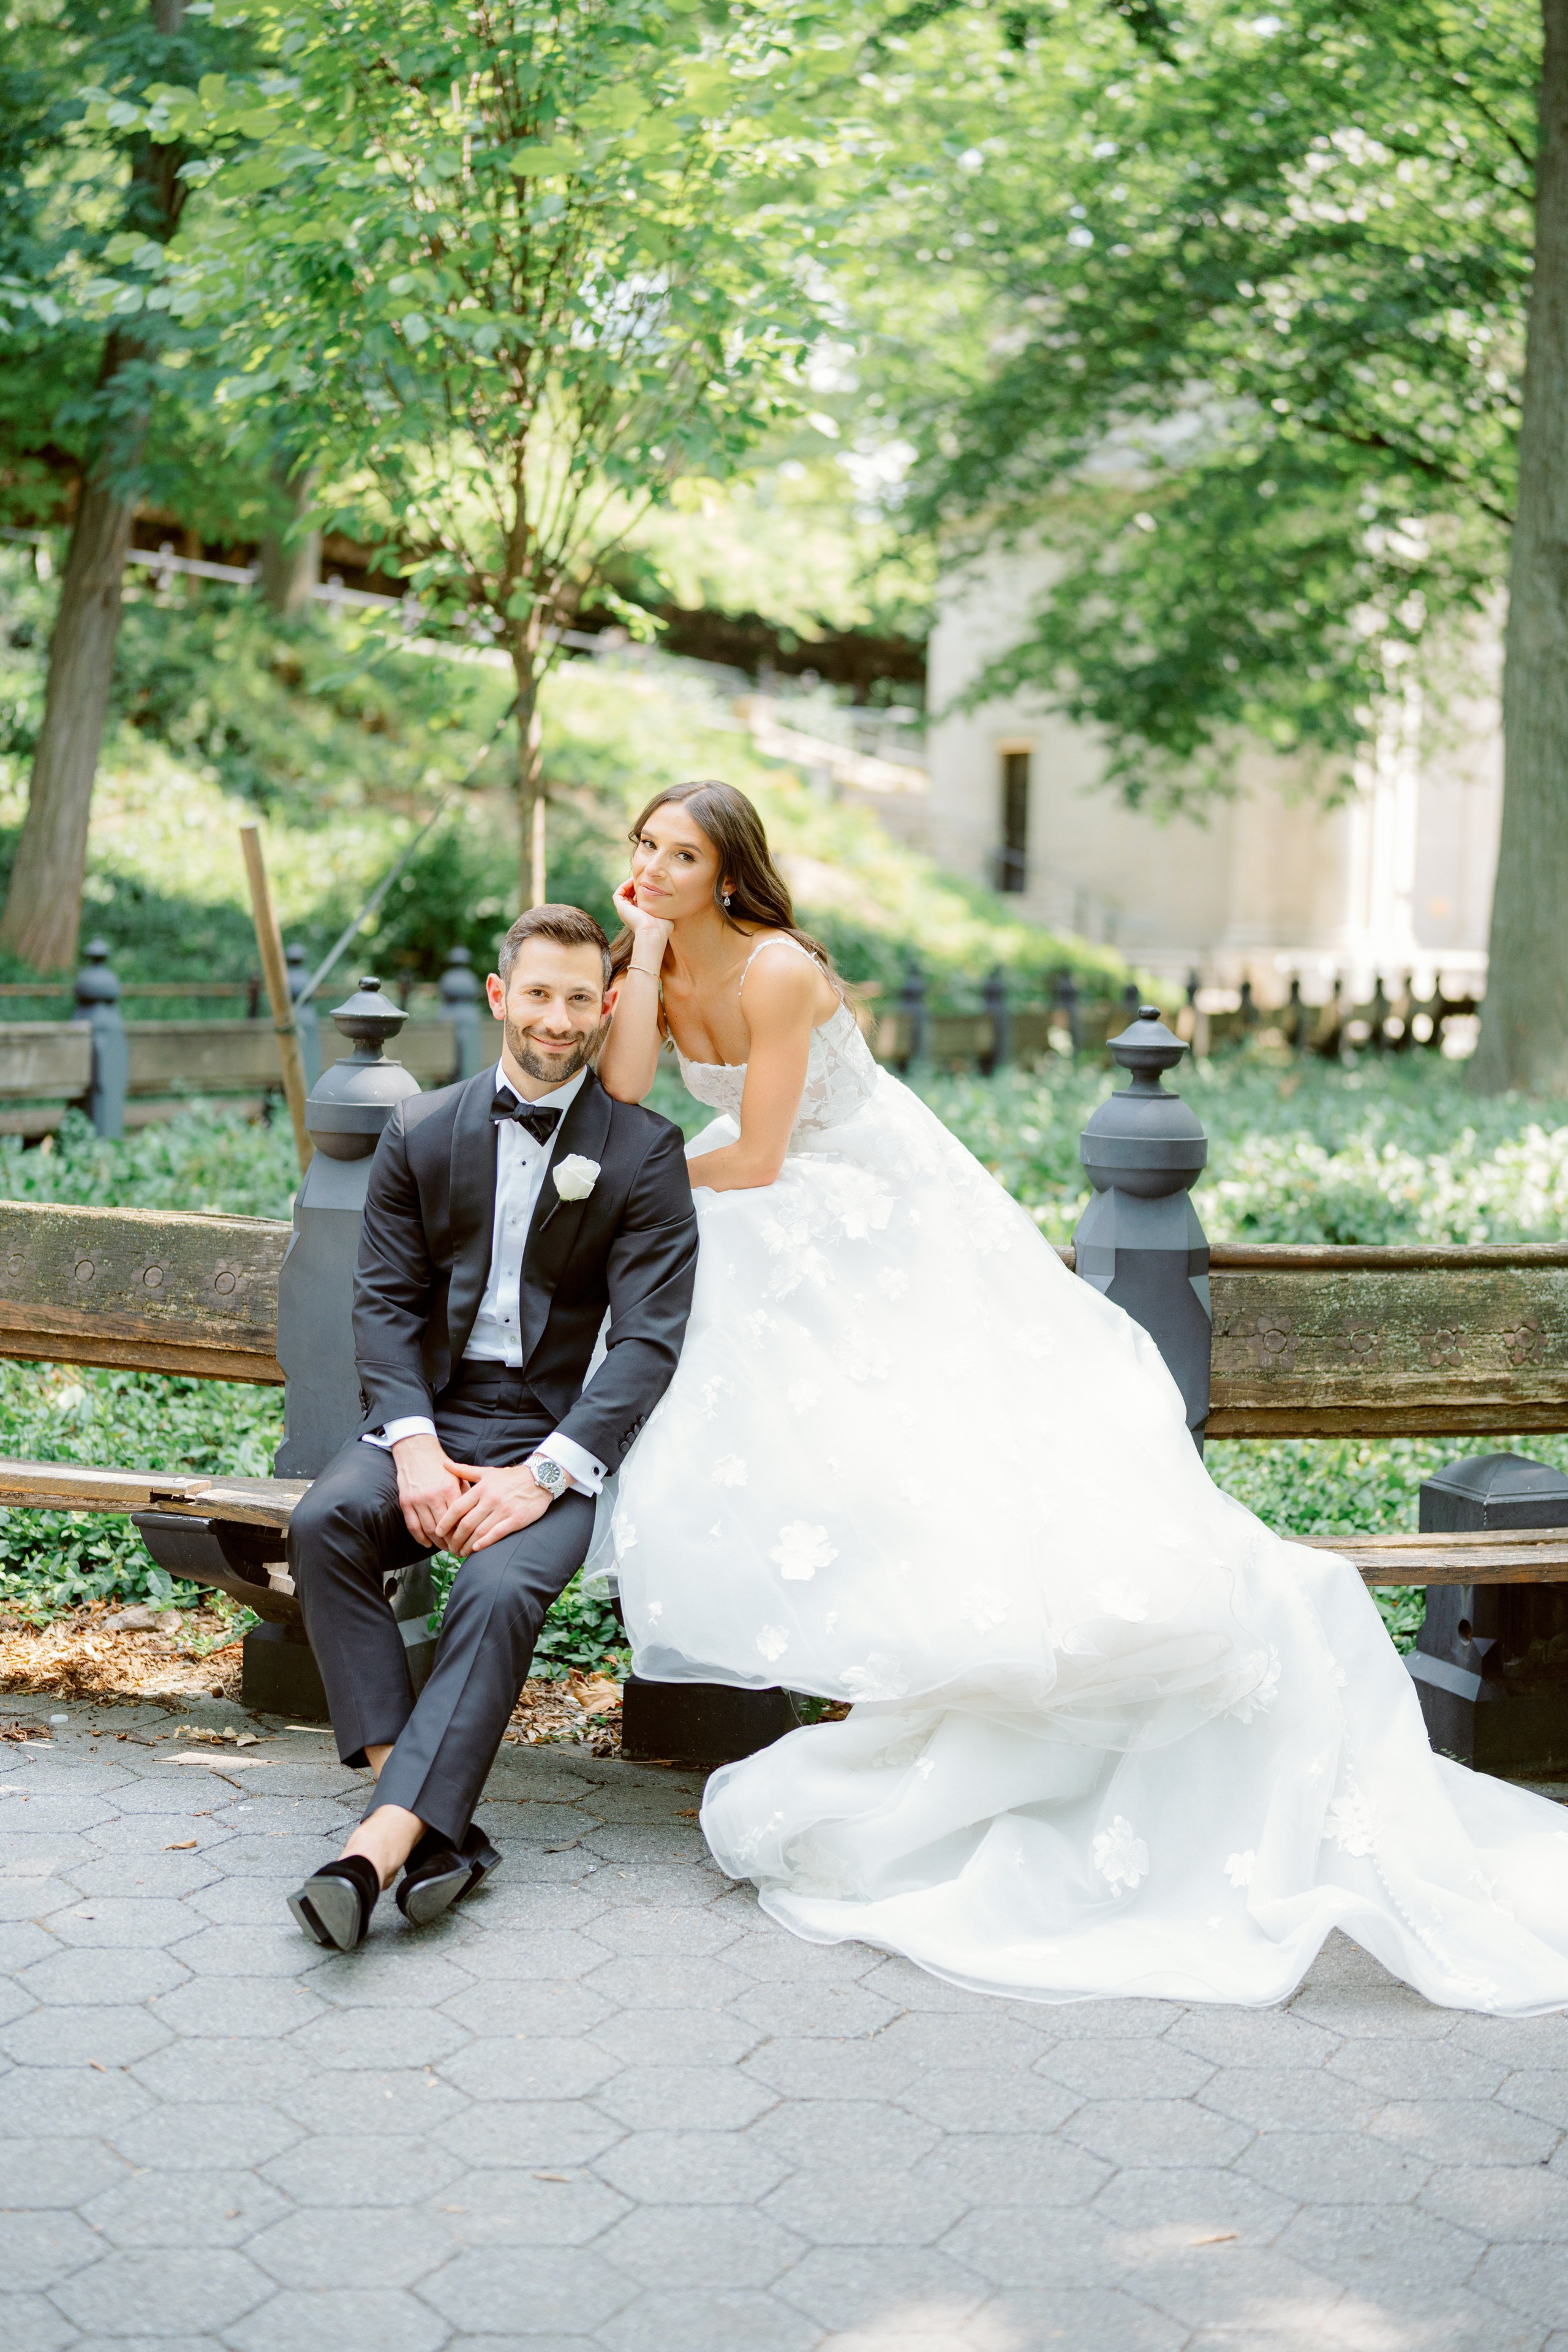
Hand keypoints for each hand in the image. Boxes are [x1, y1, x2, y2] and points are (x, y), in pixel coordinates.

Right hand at [391, 1433, 465, 1547]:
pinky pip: (413, 1527)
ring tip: (446, 1548)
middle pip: (444, 1528)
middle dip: (453, 1542)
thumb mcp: (457, 1476)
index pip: (459, 1519)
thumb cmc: (440, 1465)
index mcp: (449, 1489)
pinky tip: (428, 1544)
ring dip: (438, 1543)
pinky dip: (420, 1539)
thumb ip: (465, 1495)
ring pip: (429, 1530)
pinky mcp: (406, 1503)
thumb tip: (475, 1515)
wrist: (416, 1452)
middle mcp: (433, 1496)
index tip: (470, 1541)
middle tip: (459, 1550)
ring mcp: (418, 1501)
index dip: (464, 1533)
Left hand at [435, 1461, 552, 1557]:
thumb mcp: (487, 1471)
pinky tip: (476, 1549)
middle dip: (455, 1539)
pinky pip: (497, 1533)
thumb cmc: (510, 1477)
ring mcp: (503, 1510)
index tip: (439, 1532)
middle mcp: (490, 1499)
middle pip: (466, 1524)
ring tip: (461, 1552)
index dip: (445, 1522)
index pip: (457, 1508)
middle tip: (450, 1548)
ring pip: (480, 1531)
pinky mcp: (516, 1519)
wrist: (540, 1478)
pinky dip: (485, 1543)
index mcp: (481, 1488)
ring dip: (467, 1545)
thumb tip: (444, 1464)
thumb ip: (464, 1470)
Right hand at [613, 878, 672, 959]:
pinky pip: (618, 894)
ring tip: (639, 878)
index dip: (644, 891)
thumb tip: (673, 903)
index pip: (639, 900)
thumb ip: (665, 908)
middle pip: (630, 896)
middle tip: (645, 879)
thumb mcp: (665, 915)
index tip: (652, 884)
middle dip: (636, 886)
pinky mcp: (620, 908)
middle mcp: (631, 914)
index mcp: (640, 916)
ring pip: (623, 894)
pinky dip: (624, 886)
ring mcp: (624, 911)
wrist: (653, 932)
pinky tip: (634, 881)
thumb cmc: (662, 927)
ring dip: (630, 885)